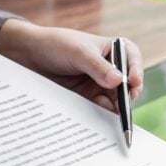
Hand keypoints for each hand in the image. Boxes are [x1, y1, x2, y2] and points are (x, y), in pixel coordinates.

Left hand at [0, 19, 143, 110]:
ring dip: (116, 108)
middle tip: (122, 105)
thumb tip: (119, 82)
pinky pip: (100, 109)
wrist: (28, 56)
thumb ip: (98, 67)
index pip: (132, 59)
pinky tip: (101, 120)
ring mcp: (99, 85)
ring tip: (111, 116)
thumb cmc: (55, 44)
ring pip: (115, 99)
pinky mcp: (87, 99)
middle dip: (126, 95)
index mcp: (112, 50)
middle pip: (127, 84)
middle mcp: (109, 68)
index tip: (133, 82)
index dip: (136, 70)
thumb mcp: (78, 52)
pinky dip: (102, 115)